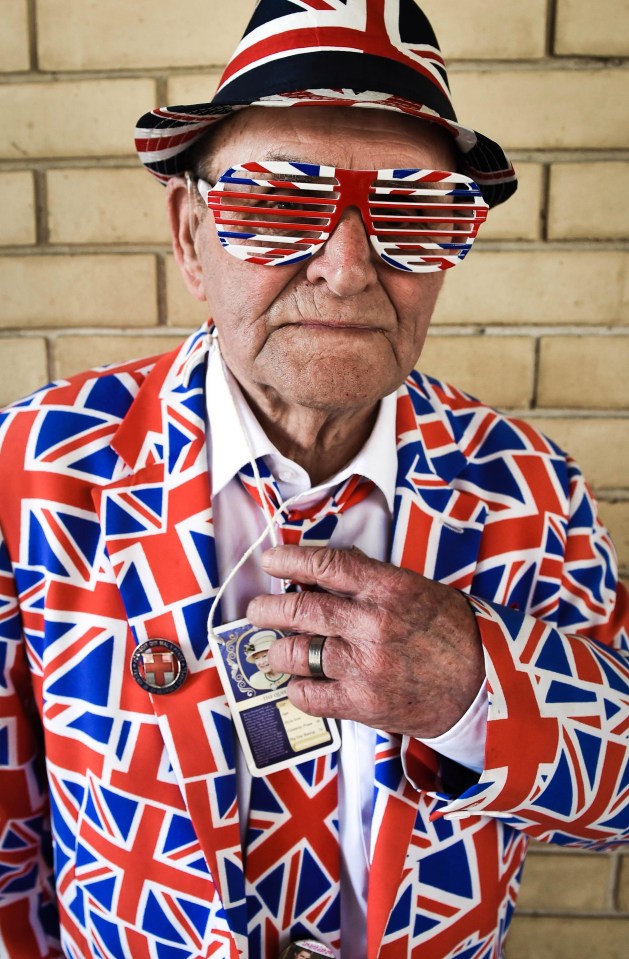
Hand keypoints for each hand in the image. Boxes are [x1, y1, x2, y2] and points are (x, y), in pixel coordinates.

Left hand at [247, 545, 484, 738]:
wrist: (481, 684)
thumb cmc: (449, 632)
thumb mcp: (415, 589)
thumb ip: (370, 580)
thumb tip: (324, 570)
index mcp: (387, 589)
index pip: (326, 565)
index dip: (290, 560)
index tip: (270, 560)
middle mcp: (372, 624)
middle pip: (300, 610)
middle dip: (268, 609)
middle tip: (256, 610)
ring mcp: (365, 665)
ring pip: (297, 653)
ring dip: (278, 652)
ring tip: (275, 652)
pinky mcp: (364, 703)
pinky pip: (311, 696)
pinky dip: (298, 690)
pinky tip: (300, 685)